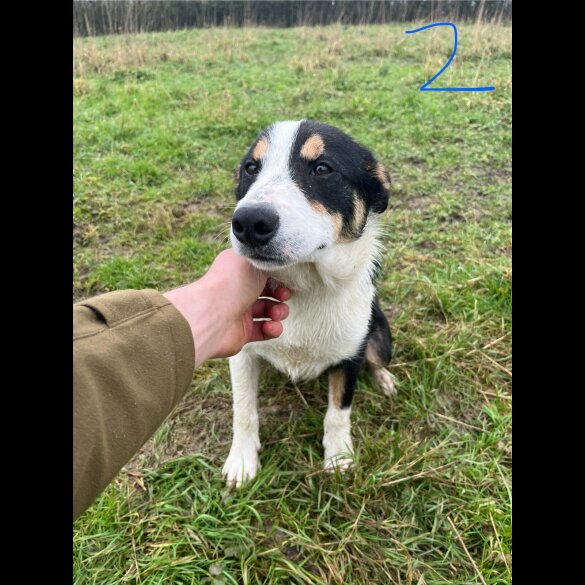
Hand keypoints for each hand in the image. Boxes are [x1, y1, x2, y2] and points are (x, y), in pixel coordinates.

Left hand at [163, 249, 290, 366]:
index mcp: (239, 271)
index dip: (278, 276)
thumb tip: (279, 264)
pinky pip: (264, 331)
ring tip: (275, 314)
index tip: (284, 280)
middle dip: (281, 295)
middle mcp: (239, 290)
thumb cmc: (231, 283)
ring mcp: (240, 312)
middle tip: (282, 296)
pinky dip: (272, 329)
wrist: (211, 316)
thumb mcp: (253, 260)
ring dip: (279, 312)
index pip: (264, 272)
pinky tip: (270, 327)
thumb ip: (269, 259)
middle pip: (269, 292)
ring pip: (269, 312)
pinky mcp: (243, 332)